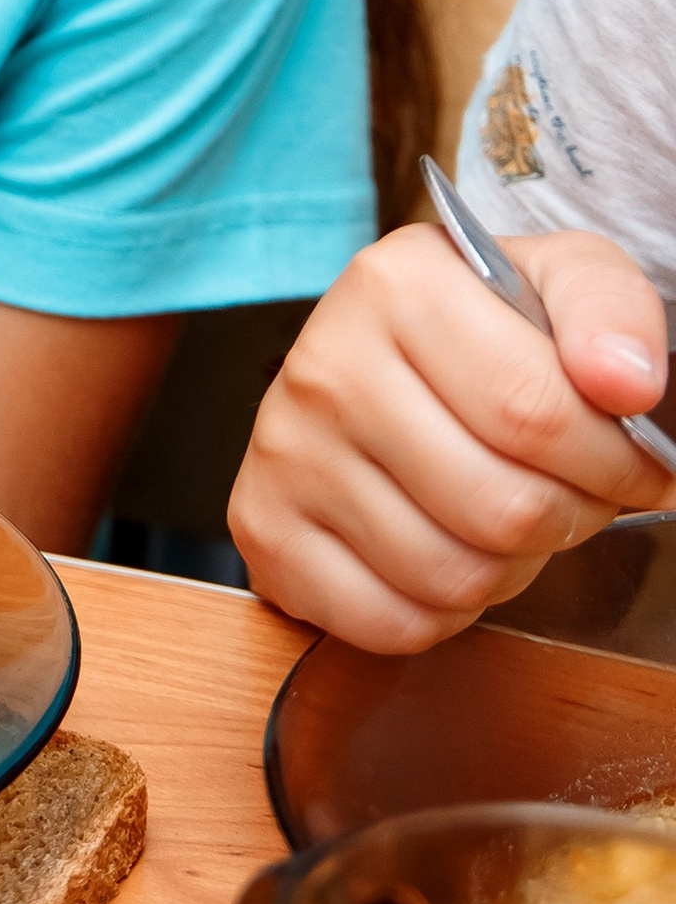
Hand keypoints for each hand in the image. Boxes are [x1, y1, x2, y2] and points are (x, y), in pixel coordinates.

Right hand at [230, 221, 675, 649]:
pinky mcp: (264, 529)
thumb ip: (613, 312)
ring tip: (505, 516)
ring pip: (452, 576)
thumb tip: (625, 381)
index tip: (638, 465)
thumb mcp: (561, 280)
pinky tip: (446, 548)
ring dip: (510, 568)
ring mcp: (285, 453)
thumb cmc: (485, 328)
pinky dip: (443, 611)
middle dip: (568, 519)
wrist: (386, 353)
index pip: (535, 414)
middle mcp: (324, 364)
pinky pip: (392, 622)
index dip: (617, 463)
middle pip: (500, 508)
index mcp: (396, 286)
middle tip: (571, 493)